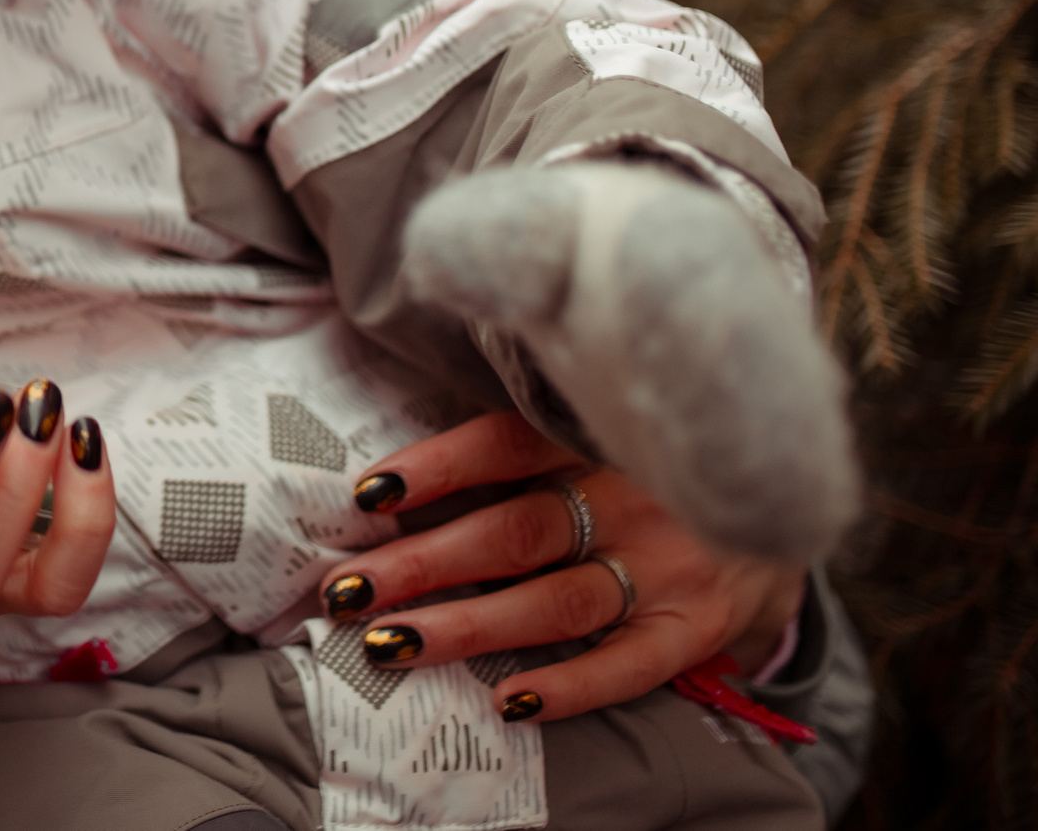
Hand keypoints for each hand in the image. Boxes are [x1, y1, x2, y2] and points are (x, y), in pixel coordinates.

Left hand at [315, 412, 807, 723]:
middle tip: (346, 589)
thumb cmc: (647, 464)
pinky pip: (627, 665)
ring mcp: (669, 565)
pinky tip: (508, 700)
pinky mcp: (696, 626)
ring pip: (554, 601)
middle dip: (421, 563)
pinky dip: (568, 686)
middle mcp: (634, 496)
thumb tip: (392, 486)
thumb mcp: (596, 429)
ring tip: (392, 643)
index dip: (434, 468)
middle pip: (513, 532)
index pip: (503, 444)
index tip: (366, 494)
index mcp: (596, 435)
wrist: (783, 497)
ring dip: (467, 626)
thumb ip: (519, 449)